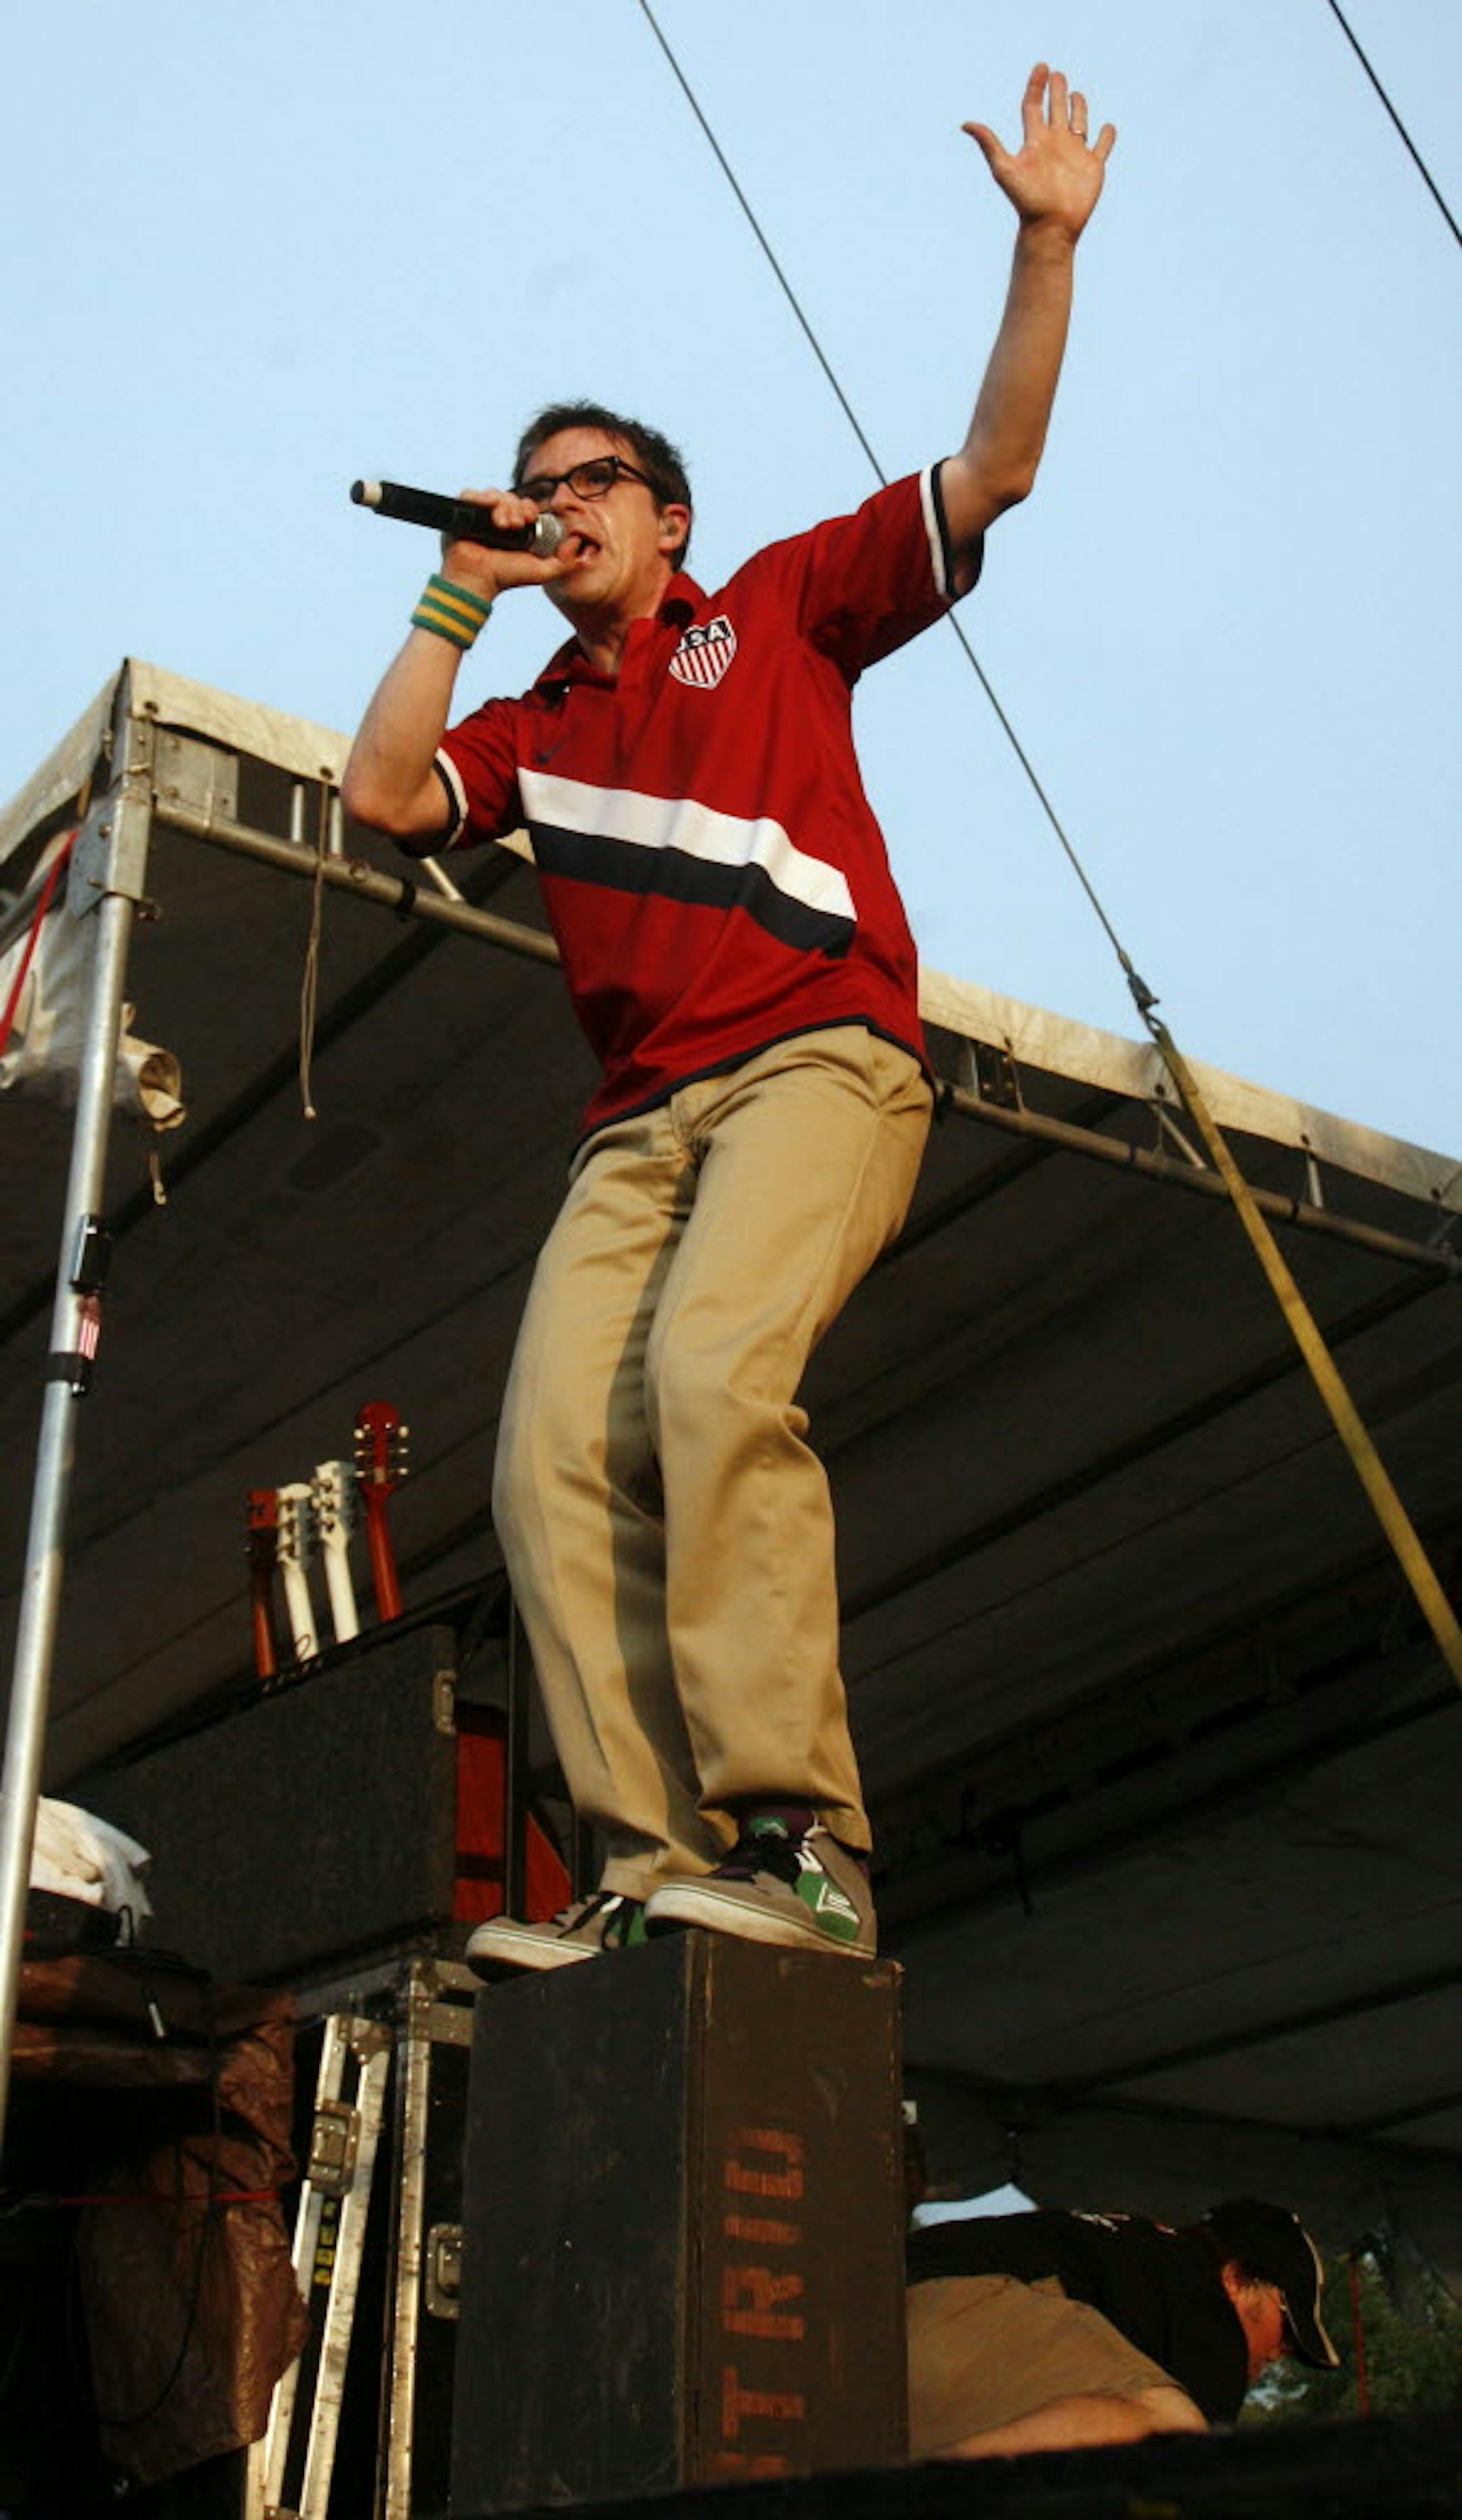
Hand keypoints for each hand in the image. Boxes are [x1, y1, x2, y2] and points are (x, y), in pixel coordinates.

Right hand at [439, 487, 573, 601]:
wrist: (479, 581)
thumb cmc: (506, 578)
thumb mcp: (542, 571)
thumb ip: (565, 561)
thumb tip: (578, 543)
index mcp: (514, 529)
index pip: (524, 506)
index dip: (528, 508)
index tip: (529, 520)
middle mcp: (496, 520)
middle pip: (511, 498)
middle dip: (516, 508)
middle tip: (516, 525)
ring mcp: (479, 516)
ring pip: (494, 494)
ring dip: (502, 506)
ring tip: (502, 525)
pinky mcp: (461, 514)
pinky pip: (470, 494)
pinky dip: (480, 497)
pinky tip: (488, 508)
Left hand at [963, 63, 1114, 242]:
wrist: (1050, 227)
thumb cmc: (1026, 200)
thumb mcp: (1004, 169)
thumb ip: (988, 144)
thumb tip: (965, 124)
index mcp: (1035, 141)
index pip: (1033, 106)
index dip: (1036, 86)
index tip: (1041, 67)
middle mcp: (1055, 144)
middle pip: (1055, 110)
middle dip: (1057, 91)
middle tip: (1057, 74)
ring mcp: (1075, 154)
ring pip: (1079, 124)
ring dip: (1079, 108)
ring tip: (1077, 95)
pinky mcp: (1093, 167)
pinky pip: (1103, 147)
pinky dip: (1107, 137)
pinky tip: (1107, 127)